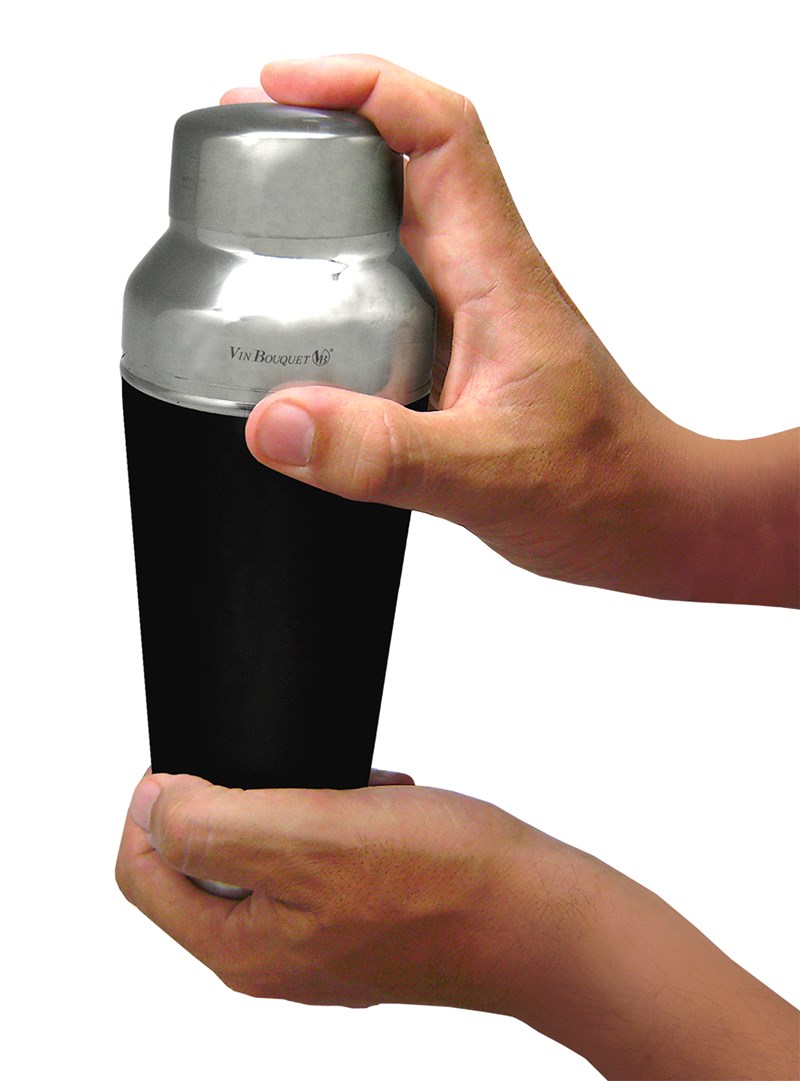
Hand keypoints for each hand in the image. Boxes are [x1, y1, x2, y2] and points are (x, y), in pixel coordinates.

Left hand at [117, 769, 798, 1077]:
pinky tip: (379, 804)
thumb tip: (148, 805)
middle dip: (237, 801)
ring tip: (345, 788)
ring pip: (266, 854)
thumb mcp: (307, 837)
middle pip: (200, 863)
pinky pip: (319, 861)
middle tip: (289, 774)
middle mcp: (270, 957)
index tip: (202, 762)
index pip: (141, 872)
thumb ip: (208, 824)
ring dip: (295, 806)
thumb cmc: (441, 881)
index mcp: (237, 945)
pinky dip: (338, 821)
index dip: (153, 804)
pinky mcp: (361, 927)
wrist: (539, 918)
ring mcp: (319, 946)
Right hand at [224, 56, 797, 606]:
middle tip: (239, 140)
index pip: (436, 134)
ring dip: (319, 197)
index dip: (360, 88)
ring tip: (243, 204)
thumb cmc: (599, 482)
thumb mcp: (486, 475)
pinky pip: (384, 281)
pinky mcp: (453, 344)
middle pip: (397, 158)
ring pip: (387, 218)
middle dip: (316, 130)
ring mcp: (464, 307)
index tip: (281, 88)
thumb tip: (276, 422)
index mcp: (493, 271)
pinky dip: (331, 272)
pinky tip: (292, 309)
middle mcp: (477, 273)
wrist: (640, 514)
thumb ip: (381, 453)